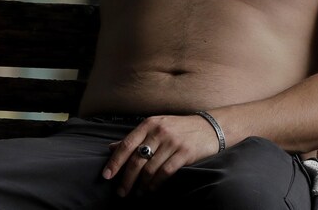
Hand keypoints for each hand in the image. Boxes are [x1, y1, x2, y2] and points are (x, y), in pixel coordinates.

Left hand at [101, 114, 220, 196]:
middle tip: (121, 192)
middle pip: (137, 160)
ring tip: (138, 193)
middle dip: (127, 179)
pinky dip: (156, 183)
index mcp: (149, 124)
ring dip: (142, 184)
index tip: (107, 175)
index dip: (115, 162)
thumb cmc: (180, 128)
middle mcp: (159, 131)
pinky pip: (165, 172)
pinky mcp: (184, 153)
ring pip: (150, 168)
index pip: (127, 144)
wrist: (210, 127)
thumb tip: (111, 147)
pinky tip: (152, 189)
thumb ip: (136, 137)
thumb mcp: (157, 126)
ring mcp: (172, 142)